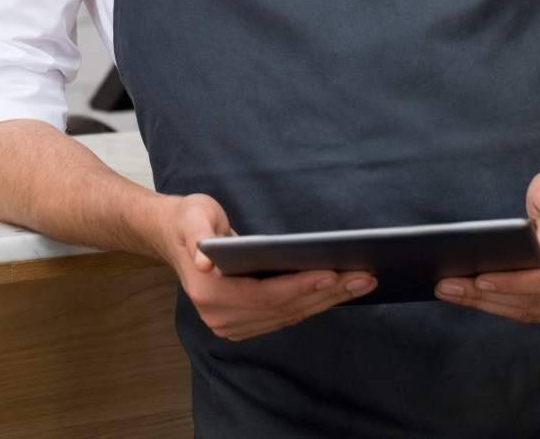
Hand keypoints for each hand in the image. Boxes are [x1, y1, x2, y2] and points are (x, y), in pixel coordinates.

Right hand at [155, 193, 375, 341]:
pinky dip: (313, 303)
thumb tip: (204, 259)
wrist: (175, 238)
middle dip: (326, 293)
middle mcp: (220, 317)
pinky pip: (285, 316)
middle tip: (364, 277)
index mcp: (208, 292)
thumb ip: (197, 234)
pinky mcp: (244, 325)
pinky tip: (337, 291)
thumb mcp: (193, 214)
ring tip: (360, 283)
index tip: (334, 273)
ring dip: (327, 300)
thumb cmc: (190, 220)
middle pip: (284, 308)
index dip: (301, 286)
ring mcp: (232, 325)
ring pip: (289, 315)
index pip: (265, 294)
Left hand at [436, 167, 539, 322]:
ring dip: (488, 305)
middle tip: (447, 287)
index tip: (479, 280)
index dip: (513, 283)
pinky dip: (500, 307)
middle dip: (487, 297)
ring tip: (451, 292)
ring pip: (530, 311)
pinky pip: (531, 312)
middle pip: (534, 300)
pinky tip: (473, 298)